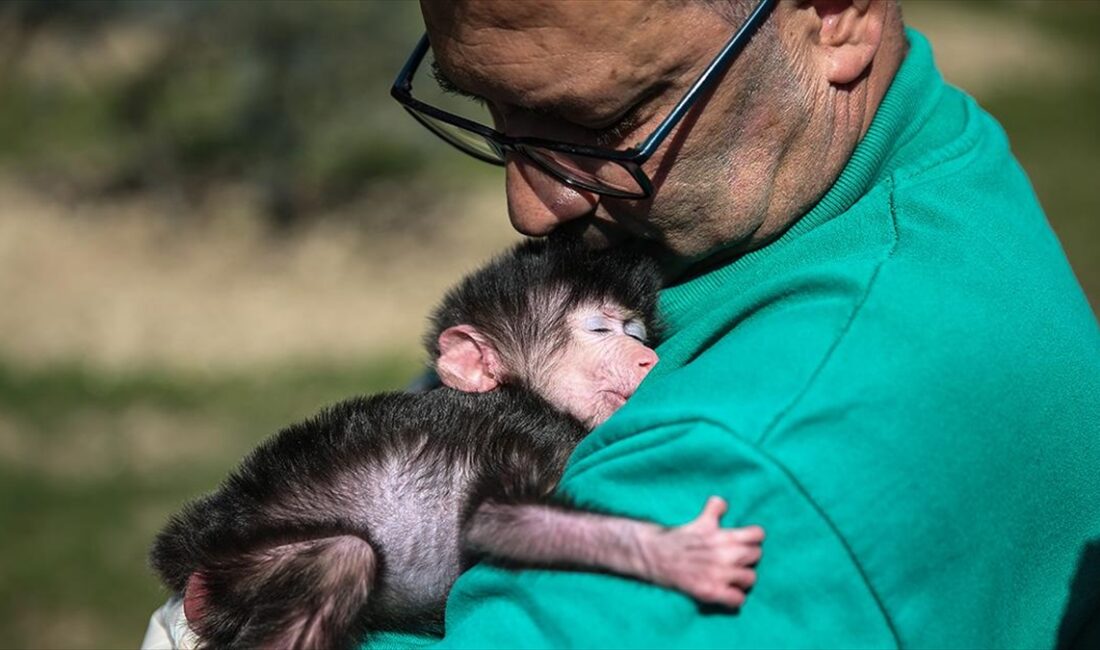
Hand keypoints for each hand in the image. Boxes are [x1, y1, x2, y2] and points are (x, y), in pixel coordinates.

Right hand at [640, 496, 763, 607]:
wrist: (656, 555)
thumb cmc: (679, 537)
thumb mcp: (700, 520)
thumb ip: (714, 509)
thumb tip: (722, 502)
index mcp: (724, 536)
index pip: (757, 535)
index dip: (753, 538)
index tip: (746, 541)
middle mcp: (725, 555)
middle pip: (756, 556)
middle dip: (748, 557)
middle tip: (738, 559)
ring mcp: (719, 574)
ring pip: (750, 578)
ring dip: (743, 577)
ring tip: (734, 576)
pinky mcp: (711, 591)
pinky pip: (737, 599)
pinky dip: (734, 597)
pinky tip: (728, 592)